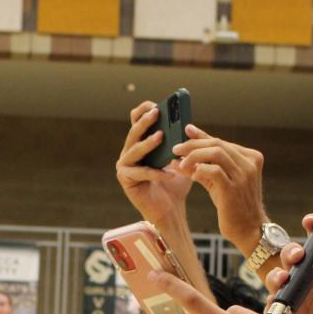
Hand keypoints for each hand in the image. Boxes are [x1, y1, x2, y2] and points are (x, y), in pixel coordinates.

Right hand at [116, 102, 193, 223]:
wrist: (171, 209)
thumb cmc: (175, 182)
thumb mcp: (180, 158)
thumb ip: (181, 142)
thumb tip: (188, 125)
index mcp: (140, 143)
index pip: (136, 120)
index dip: (143, 110)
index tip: (156, 104)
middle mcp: (129, 151)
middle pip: (134, 132)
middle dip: (145, 121)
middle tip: (157, 113)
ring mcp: (124, 165)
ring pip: (134, 150)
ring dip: (148, 143)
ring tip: (161, 137)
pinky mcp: (125, 179)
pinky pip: (140, 172)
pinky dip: (155, 173)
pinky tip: (169, 174)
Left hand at [171, 126, 265, 249]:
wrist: (248, 229)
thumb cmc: (232, 204)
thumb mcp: (219, 181)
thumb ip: (204, 164)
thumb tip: (181, 153)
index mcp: (250, 157)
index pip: (221, 141)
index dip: (201, 136)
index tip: (186, 132)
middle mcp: (250, 162)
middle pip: (217, 143)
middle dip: (193, 144)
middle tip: (176, 148)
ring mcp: (243, 175)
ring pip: (215, 152)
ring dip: (194, 155)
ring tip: (181, 162)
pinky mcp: (233, 188)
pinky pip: (213, 171)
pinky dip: (199, 170)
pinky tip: (192, 176)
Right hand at [263, 218, 312, 313]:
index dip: (311, 233)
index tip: (310, 220)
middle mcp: (304, 286)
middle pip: (291, 261)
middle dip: (291, 253)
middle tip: (297, 255)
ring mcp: (288, 301)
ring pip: (276, 278)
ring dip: (278, 274)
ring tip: (284, 278)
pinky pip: (268, 303)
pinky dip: (272, 297)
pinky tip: (277, 297)